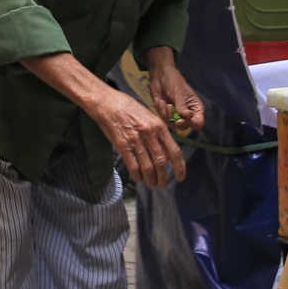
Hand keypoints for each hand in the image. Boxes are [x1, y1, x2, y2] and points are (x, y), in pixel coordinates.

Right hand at [20, 52, 185, 187]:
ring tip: (152, 185)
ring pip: (148, 167)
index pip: (174, 150)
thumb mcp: (149, 116)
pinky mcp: (122, 146)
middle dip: (164, 177)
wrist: (107, 103)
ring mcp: (136, 141)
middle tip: (163, 185)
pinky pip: (133, 166)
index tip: (180, 177)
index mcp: (159, 126)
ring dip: (151, 179)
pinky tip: (139, 179)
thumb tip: (165, 154)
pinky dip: (138, 176)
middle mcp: (150, 134)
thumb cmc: (129, 108)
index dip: (179, 166)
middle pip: (161, 162)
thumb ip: (158, 134)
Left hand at [143, 47, 203, 135]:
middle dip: (174, 119)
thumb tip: (187, 116)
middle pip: (184, 127)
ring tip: (163, 101)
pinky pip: (163, 119)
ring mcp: (176, 115)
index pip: (198, 123)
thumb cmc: (173, 81)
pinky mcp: (167, 114)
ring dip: (166, 114)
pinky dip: (160, 110)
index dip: (190, 124)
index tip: (179, 120)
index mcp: (195, 108)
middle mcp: (187, 114)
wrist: (160, 76)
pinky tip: (159, 100)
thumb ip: (182, 106)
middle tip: (168, 106)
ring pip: (172, 125)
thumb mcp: (178, 92)